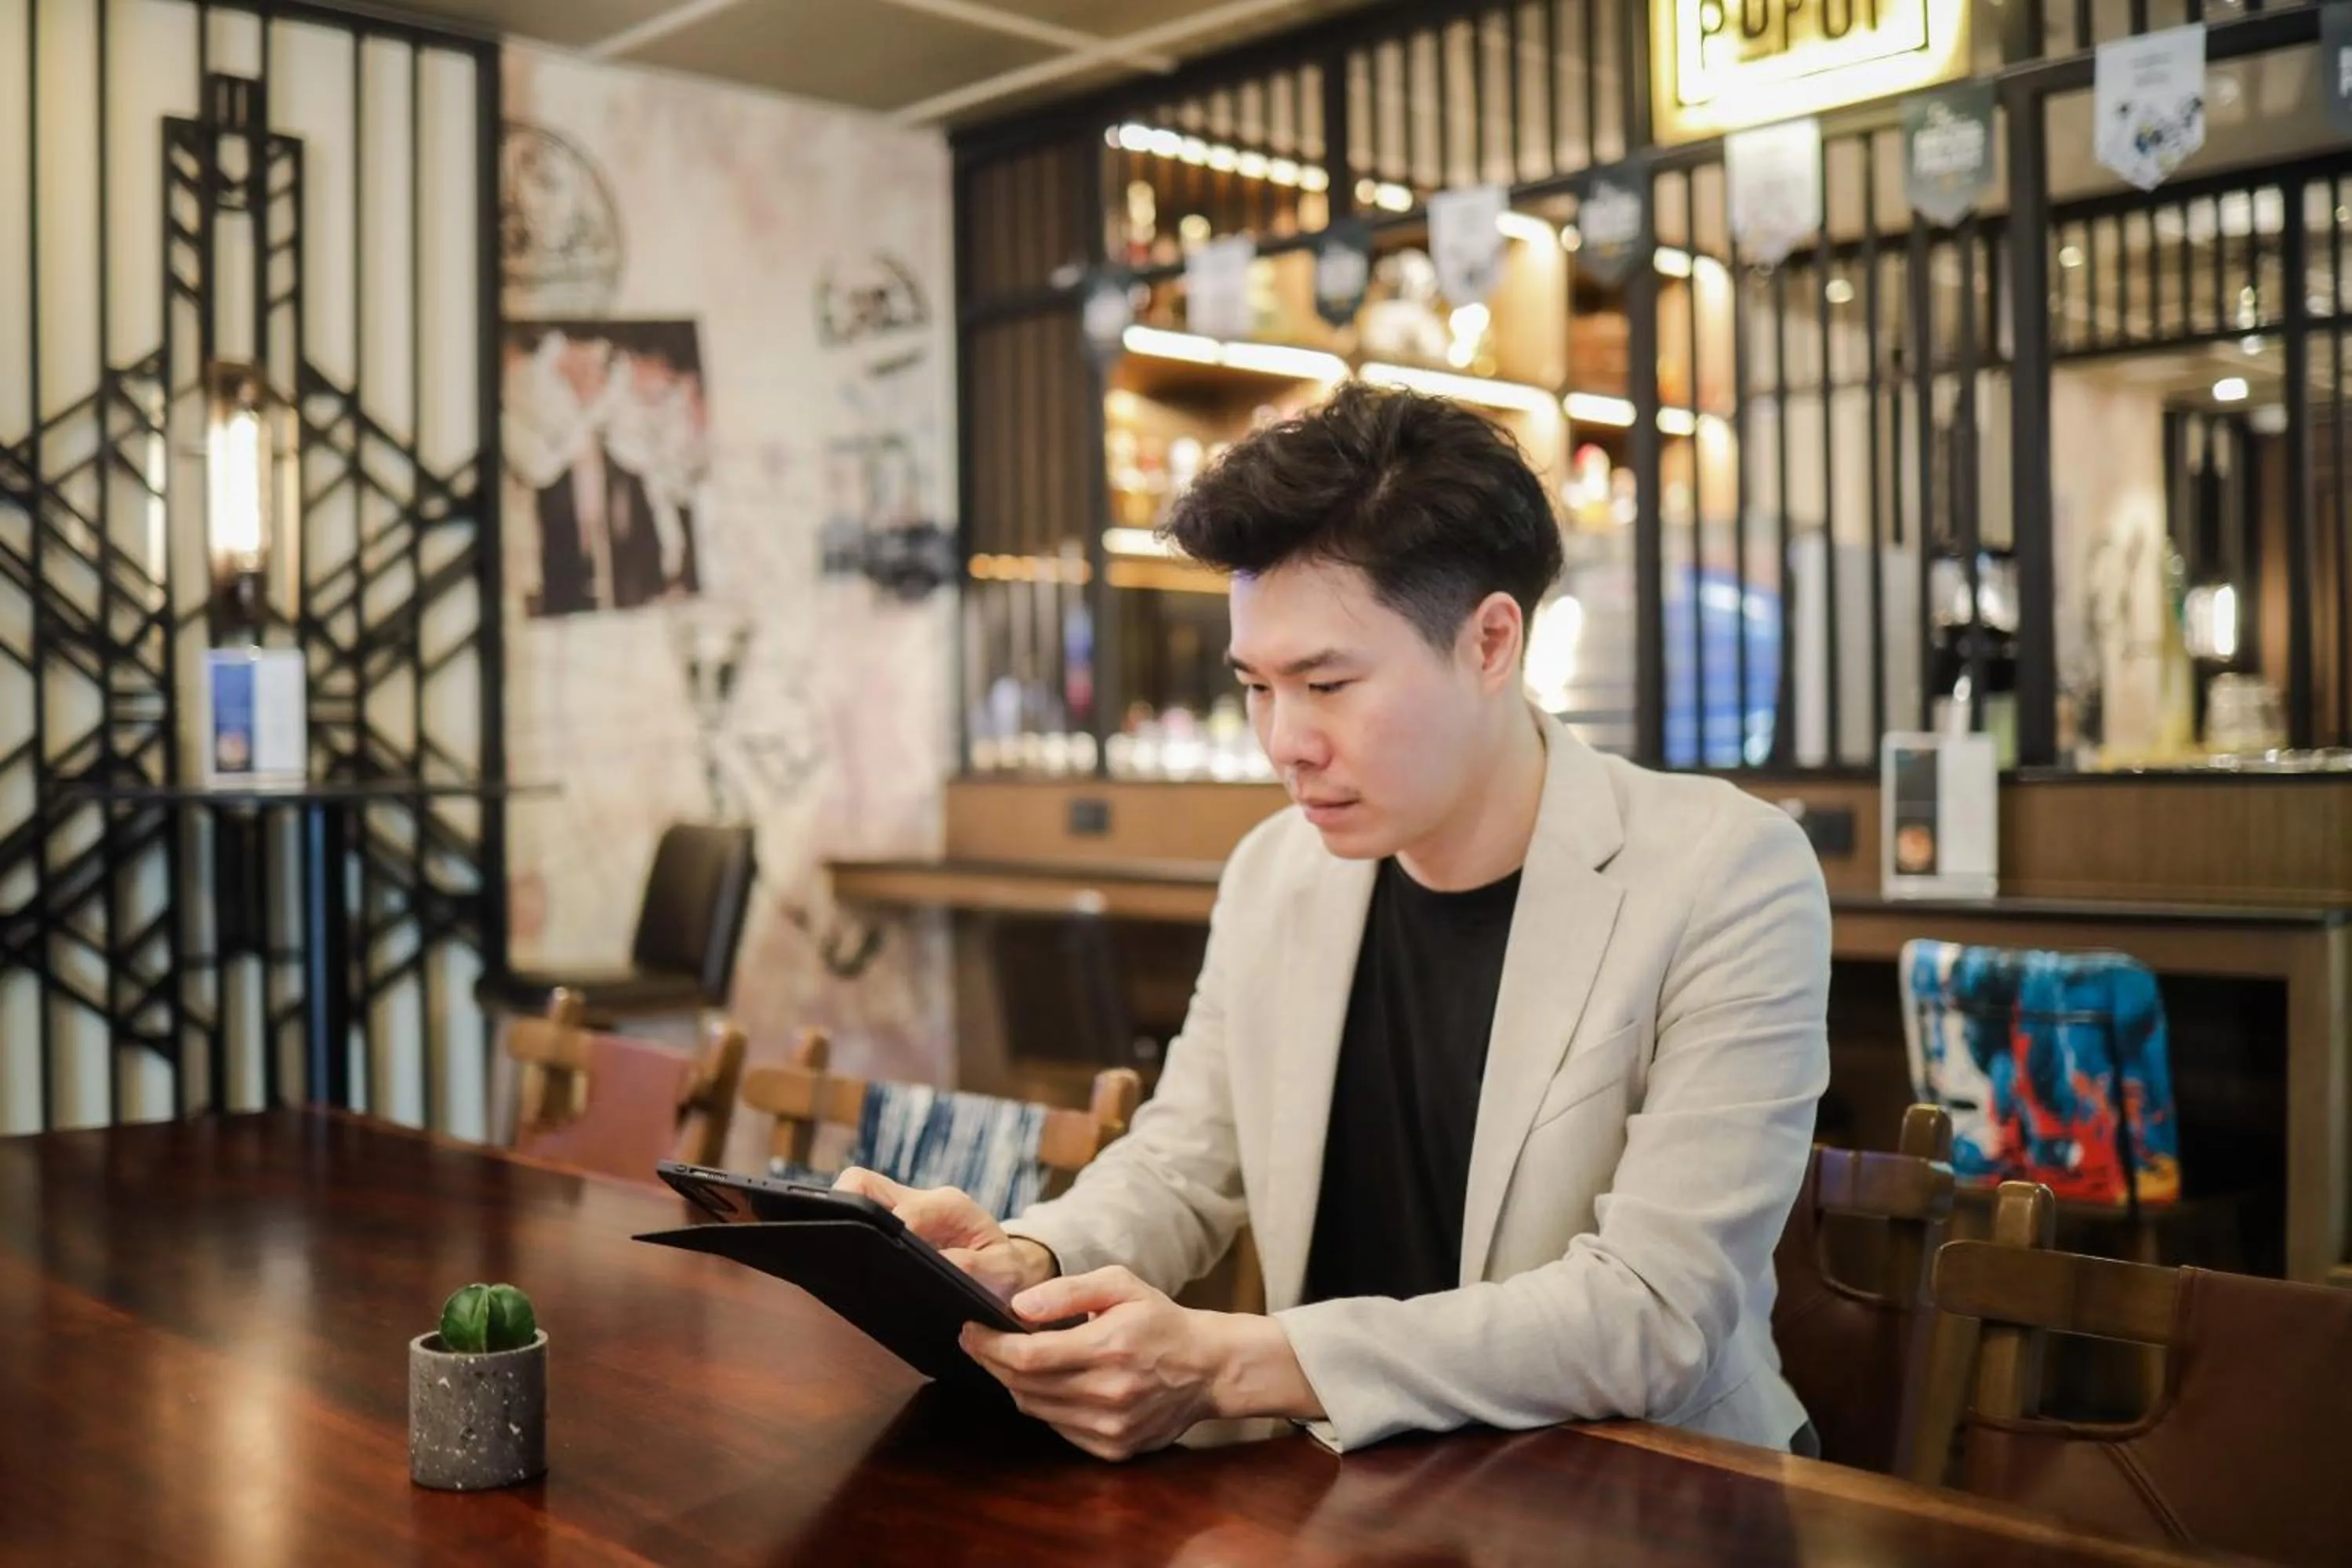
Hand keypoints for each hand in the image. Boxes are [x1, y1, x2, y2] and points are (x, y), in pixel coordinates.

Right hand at [831, 1167, 1055, 1301]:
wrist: (1010, 1267)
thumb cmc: (1006, 1270)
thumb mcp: (1001, 1272)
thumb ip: (972, 1267)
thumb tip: (938, 1264)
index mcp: (950, 1206)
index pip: (905, 1208)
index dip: (888, 1230)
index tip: (879, 1258)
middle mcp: (924, 1199)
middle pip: (864, 1183)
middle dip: (846, 1208)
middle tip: (845, 1249)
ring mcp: (905, 1206)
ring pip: (856, 1194)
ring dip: (846, 1218)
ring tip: (846, 1256)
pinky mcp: (894, 1220)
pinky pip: (862, 1213)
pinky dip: (852, 1228)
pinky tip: (854, 1259)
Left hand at [961, 1267, 1281, 1461]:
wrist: (1208, 1368)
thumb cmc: (1160, 1320)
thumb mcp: (1120, 1285)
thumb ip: (1067, 1291)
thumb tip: (1018, 1307)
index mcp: (1110, 1348)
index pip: (1028, 1357)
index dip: (989, 1345)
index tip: (968, 1329)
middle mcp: (1109, 1394)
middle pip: (1024, 1386)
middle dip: (992, 1362)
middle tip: (977, 1340)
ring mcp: (1111, 1428)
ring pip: (1036, 1410)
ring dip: (1014, 1385)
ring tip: (1011, 1359)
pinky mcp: (1113, 1449)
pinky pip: (1058, 1429)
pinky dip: (1044, 1405)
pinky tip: (1049, 1384)